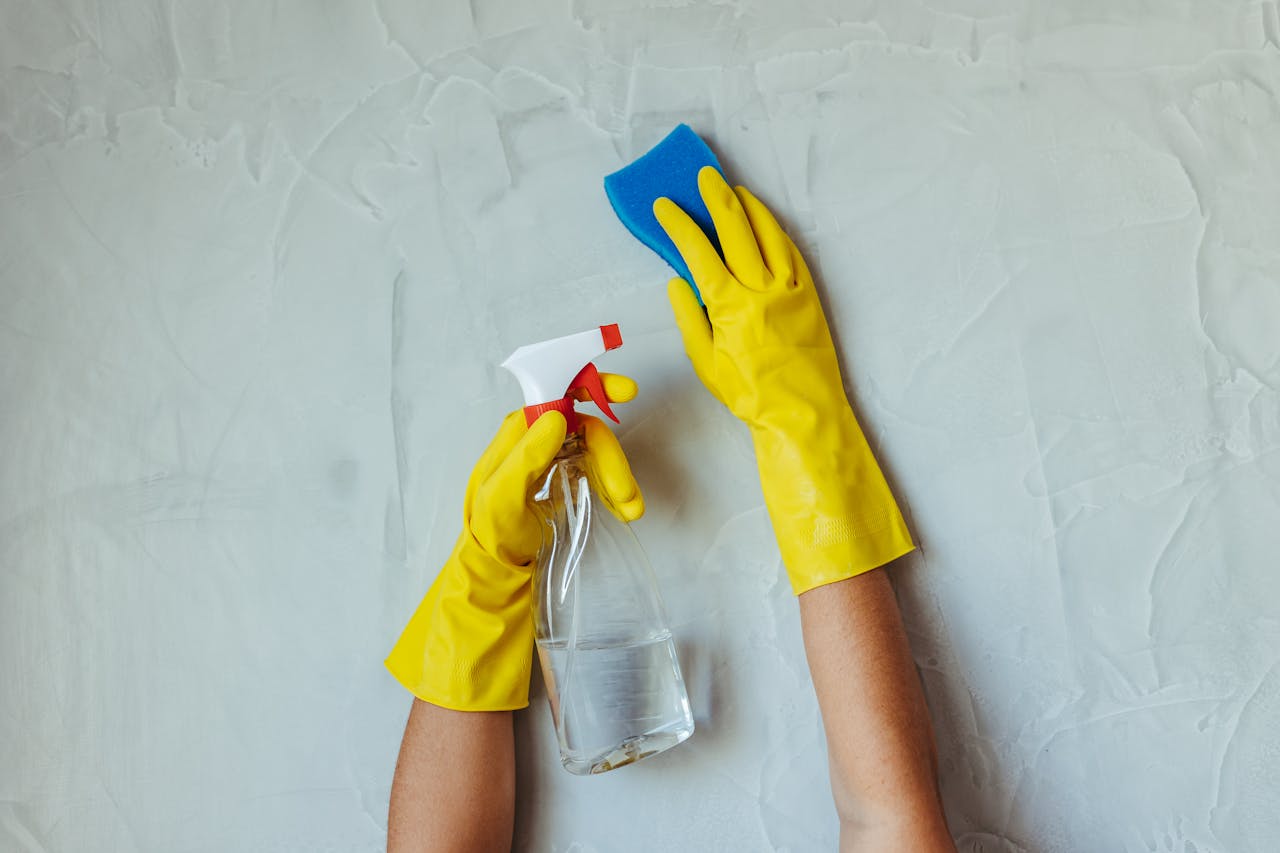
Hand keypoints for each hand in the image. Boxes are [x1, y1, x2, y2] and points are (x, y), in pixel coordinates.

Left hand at [385, 374, 641, 709]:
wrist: (496, 572)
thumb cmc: (492, 535)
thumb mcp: (501, 499)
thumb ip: (525, 457)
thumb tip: (556, 416)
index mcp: (517, 434)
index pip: (556, 393)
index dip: (590, 384)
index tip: (627, 392)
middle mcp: (536, 440)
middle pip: (586, 427)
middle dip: (611, 456)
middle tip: (627, 494)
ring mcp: (553, 459)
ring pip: (596, 451)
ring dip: (618, 477)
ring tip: (630, 510)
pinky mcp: (566, 479)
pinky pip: (598, 471)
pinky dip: (614, 487)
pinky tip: (622, 509)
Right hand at [655, 167, 913, 593]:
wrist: (802, 412)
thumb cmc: (749, 394)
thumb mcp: (706, 363)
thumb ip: (690, 318)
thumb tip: (677, 282)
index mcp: (729, 306)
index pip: (698, 252)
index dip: (679, 225)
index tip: (665, 207)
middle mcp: (760, 289)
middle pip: (735, 231)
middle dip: (716, 199)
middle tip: (704, 176)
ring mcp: (789, 289)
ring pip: (768, 235)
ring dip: (750, 208)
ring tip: (735, 190)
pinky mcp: (810, 296)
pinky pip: (792, 254)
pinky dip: (777, 233)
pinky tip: (766, 223)